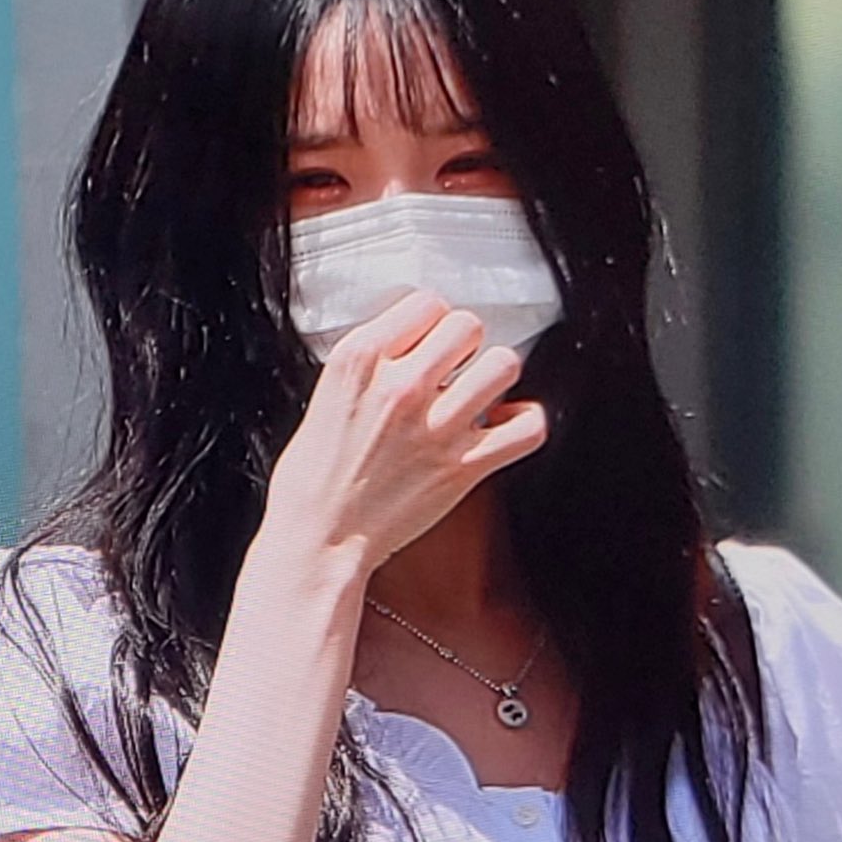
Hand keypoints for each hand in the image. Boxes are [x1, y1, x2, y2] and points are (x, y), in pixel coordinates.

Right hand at [265, 288, 548, 572]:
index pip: (425, 303)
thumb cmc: (314, 479)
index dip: (430, 322)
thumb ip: (370, 364)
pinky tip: (504, 424)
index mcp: (360, 360)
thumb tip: (408, 344)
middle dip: (464, 345)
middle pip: (467, 326)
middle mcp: (401, 386)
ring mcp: (436, 426)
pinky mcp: (463, 467)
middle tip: (454, 369)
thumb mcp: (325, 394)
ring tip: (478, 393)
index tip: (427, 342)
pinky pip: (526, 427)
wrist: (319, 538)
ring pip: (502, 364)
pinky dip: (524, 422)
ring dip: (494, 376)